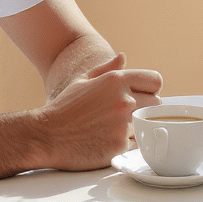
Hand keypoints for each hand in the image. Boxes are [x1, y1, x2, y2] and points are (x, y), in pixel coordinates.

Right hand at [36, 53, 161, 170]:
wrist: (46, 135)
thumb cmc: (63, 108)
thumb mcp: (83, 81)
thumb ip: (107, 69)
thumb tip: (123, 57)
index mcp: (116, 80)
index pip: (155, 81)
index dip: (151, 89)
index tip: (143, 96)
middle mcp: (124, 100)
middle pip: (157, 104)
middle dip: (146, 108)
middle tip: (126, 115)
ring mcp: (123, 123)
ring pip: (147, 124)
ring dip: (136, 127)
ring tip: (114, 128)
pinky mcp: (120, 145)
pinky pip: (136, 144)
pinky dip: (126, 144)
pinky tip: (108, 141)